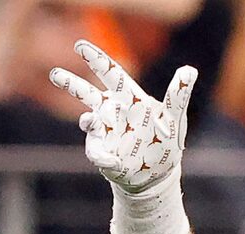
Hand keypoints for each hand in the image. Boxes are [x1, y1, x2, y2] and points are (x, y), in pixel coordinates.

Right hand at [51, 41, 196, 192]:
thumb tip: (190, 70)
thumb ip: (178, 95)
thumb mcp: (174, 118)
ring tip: (87, 122)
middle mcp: (111, 111)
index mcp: (128, 97)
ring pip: (86, 121)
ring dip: (84, 120)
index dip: (95, 59)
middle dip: (72, 84)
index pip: (110, 72)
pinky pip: (97, 151)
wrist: (156, 176)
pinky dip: (103, 155)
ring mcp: (104, 132)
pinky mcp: (102, 152)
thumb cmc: (166, 143)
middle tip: (55, 74)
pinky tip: (115, 161)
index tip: (79, 47)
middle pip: (88, 94)